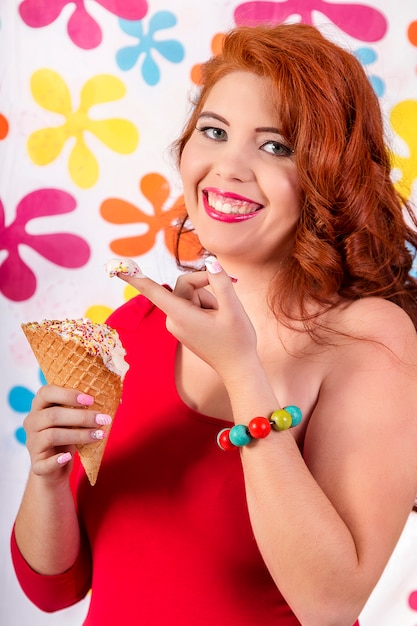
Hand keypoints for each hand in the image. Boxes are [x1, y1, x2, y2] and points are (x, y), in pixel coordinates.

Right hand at [24, 385, 108, 481]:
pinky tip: (68, 457)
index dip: (68, 394)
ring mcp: (32, 444)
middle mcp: (32, 423)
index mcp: (39, 407)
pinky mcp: (37, 465)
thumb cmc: (67, 436)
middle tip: (103, 419)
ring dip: (79, 435)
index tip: (90, 400)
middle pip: (53, 415)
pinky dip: (56, 460)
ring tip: (99, 435)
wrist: (55, 468)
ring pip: (52, 435)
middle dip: (81, 417)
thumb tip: (104, 399)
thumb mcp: (71, 420)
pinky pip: (44, 463)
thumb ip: (79, 409)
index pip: (46, 393)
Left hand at [114, 258, 257, 378]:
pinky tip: (218, 320)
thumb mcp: (233, 308)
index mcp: (180, 315)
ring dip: (209, 298)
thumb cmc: (237, 340)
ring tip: (222, 317)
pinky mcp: (183, 327)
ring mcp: (177, 324)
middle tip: (227, 292)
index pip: (152, 292)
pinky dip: (206, 306)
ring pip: (191, 294)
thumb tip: (210, 262)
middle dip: (205, 284)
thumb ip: (220, 282)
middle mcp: (173, 320)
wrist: (238, 368)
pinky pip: (192, 305)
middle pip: (184, 285)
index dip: (134, 278)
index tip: (116, 268)